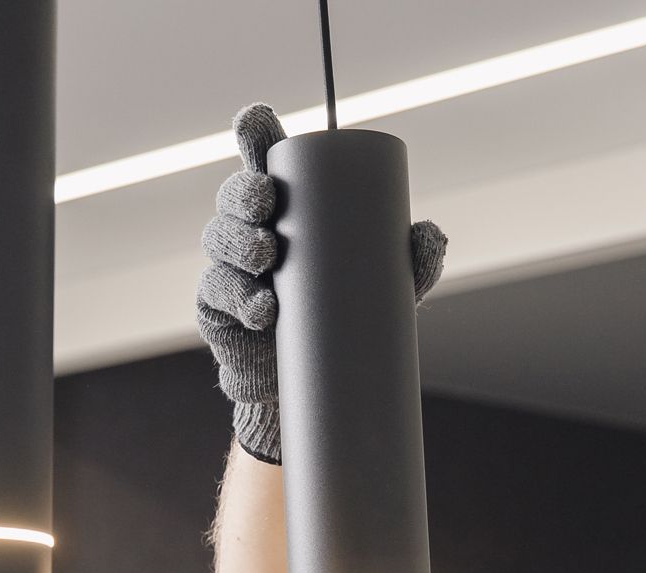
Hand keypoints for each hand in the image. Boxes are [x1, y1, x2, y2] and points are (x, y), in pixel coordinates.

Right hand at [196, 103, 449, 464]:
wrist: (305, 380)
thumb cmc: (342, 316)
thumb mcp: (382, 286)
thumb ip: (409, 260)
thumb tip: (430, 233)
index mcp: (285, 208)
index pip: (263, 159)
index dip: (253, 132)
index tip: (254, 119)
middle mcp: (249, 229)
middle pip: (233, 195)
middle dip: (243, 193)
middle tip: (267, 203)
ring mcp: (227, 267)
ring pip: (218, 239)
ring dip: (239, 244)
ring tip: (265, 258)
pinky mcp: (215, 308)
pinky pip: (217, 294)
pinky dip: (240, 299)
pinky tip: (261, 307)